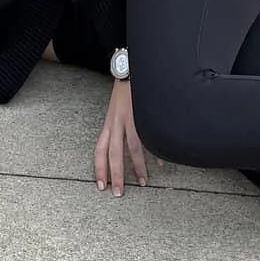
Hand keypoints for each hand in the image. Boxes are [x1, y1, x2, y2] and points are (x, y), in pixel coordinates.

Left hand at [94, 77, 149, 193]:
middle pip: (113, 154)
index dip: (99, 168)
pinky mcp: (142, 113)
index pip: (100, 150)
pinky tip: (160, 162)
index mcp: (109, 123)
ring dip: (137, 167)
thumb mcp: (117, 111)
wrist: (131, 67)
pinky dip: (155, 151)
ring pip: (132, 148)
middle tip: (118, 193)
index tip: (101, 185)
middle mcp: (116, 122)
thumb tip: (125, 149)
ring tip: (143, 182)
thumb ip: (120, 128)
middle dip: (115, 176)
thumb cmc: (126, 91)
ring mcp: (129, 118)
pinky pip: (148, 136)